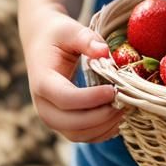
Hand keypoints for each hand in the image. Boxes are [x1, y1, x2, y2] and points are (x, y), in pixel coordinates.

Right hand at [23, 3, 124, 142]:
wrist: (41, 43)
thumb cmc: (58, 35)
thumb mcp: (70, 30)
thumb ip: (87, 39)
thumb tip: (104, 52)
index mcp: (42, 81)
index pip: (65, 98)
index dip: (90, 98)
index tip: (113, 90)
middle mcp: (43, 104)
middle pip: (70, 123)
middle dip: (99, 117)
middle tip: (123, 102)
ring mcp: (51, 116)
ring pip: (76, 134)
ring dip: (102, 127)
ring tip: (124, 109)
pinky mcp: (61, 121)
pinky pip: (80, 135)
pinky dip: (99, 132)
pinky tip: (117, 118)